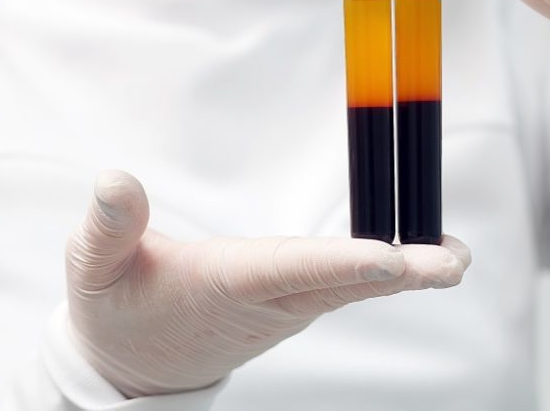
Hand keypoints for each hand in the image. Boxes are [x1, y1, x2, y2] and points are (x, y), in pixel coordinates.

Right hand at [64, 170, 470, 396]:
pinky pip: (347, 286)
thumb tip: (115, 182)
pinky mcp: (294, 302)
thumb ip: (107, 229)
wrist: (135, 368)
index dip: (339, 264)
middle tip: (453, 263)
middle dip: (401, 273)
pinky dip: (388, 271)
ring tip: (455, 258)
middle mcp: (267, 301)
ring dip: (407, 273)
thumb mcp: (93, 270)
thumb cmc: (119, 310)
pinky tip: (421, 259)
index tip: (390, 260)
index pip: (288, 271)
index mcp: (224, 287)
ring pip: (352, 288)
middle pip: (341, 285)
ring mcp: (286, 306)